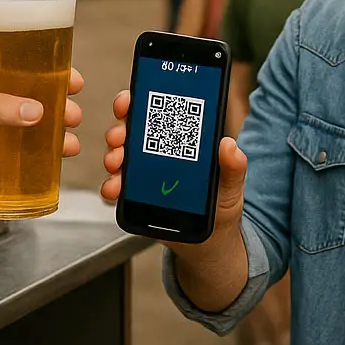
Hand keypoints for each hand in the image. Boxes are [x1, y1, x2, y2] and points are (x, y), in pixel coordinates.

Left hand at [0, 60, 84, 193]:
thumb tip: (31, 111)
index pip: (9, 65)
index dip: (40, 70)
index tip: (66, 76)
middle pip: (20, 94)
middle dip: (50, 103)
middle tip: (72, 111)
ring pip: (18, 121)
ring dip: (44, 129)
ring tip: (68, 140)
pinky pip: (8, 144)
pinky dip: (28, 149)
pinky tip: (48, 155)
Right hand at [100, 89, 247, 247]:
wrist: (210, 244)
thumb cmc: (220, 207)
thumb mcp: (232, 185)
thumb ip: (233, 167)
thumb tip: (229, 145)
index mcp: (181, 142)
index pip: (157, 113)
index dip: (139, 102)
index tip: (130, 101)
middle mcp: (157, 154)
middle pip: (131, 131)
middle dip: (120, 129)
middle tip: (120, 137)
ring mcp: (143, 175)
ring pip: (119, 157)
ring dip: (113, 156)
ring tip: (117, 164)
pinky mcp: (135, 197)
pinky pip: (117, 187)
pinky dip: (111, 186)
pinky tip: (114, 188)